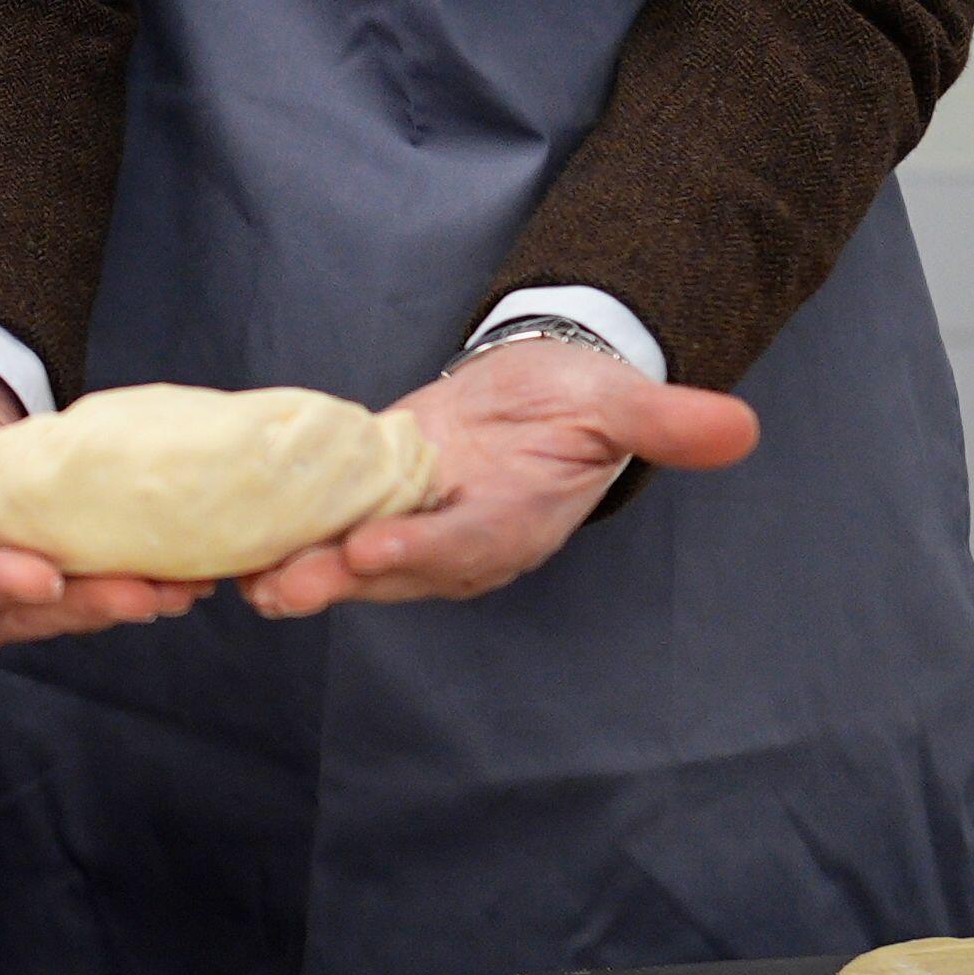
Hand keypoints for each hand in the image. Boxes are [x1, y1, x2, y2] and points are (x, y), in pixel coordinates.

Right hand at [0, 356, 206, 656]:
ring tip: (182, 583)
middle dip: (83, 607)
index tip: (38, 575)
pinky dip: (145, 577)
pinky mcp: (54, 569)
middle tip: (141, 592)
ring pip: (70, 611)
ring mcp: (8, 587)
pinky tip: (196, 568)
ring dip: (127, 599)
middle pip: (21, 616)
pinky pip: (99, 584)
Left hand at [241, 340, 757, 616]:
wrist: (536, 391)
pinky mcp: (375, 510)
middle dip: (338, 578)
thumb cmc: (579, 397)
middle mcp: (460, 544)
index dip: (424, 552)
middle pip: (396, 570)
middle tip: (282, 583)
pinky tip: (233, 543)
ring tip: (248, 578)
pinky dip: (285, 536)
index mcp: (518, 521)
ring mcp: (414, 532)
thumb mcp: (621, 399)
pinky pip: (326, 529)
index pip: (471, 545)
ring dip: (300, 571)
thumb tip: (740, 429)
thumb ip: (666, 421)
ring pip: (352, 561)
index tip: (376, 550)